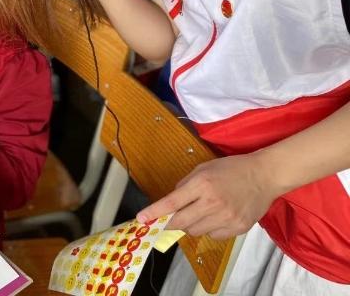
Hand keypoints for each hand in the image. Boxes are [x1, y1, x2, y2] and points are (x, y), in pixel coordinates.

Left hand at [137, 153, 280, 239]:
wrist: (263, 176)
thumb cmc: (232, 169)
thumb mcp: (203, 169)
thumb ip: (185, 185)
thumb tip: (171, 202)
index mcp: (202, 184)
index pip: (172, 203)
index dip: (154, 212)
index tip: (142, 218)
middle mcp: (213, 203)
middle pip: (181, 222)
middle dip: (171, 222)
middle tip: (171, 218)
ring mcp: (226, 218)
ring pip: (196, 231)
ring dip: (192, 224)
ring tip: (202, 211)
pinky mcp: (237, 228)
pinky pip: (213, 235)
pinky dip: (209, 229)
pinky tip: (217, 216)